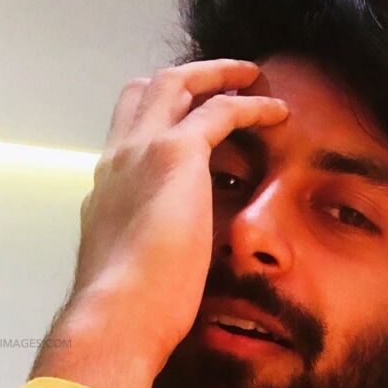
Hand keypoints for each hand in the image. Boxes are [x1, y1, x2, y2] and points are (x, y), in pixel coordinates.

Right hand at [71, 59, 287, 369]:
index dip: (159, 119)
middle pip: (145, 92)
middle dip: (184, 79)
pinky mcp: (175, 154)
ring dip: (217, 74)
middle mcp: (118, 160)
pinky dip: (251, 104)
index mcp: (108, 189)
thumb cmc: (129, 310)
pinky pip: (221, 109)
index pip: (128, 134)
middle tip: (220, 81)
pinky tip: (279, 112)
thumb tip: (164, 266)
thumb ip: (144, 251)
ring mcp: (142, 150)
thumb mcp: (131, 270)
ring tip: (251, 77)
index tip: (188, 122)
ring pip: (177, 83)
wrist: (117, 313)